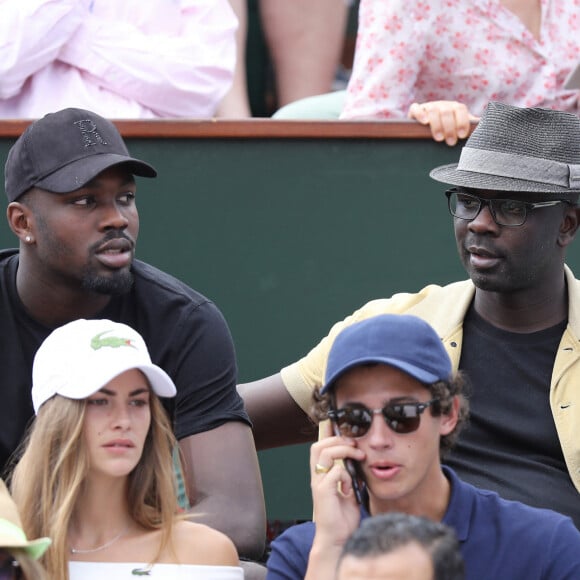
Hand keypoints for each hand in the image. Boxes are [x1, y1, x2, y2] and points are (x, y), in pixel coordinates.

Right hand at [309, 421, 364, 546]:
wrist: (337, 540)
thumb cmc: (343, 519)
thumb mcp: (349, 493)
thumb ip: (349, 477)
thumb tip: (357, 463)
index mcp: (322, 475)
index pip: (320, 447)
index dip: (329, 435)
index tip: (345, 433)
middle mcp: (317, 477)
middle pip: (318, 446)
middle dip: (337, 439)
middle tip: (354, 444)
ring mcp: (318, 484)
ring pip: (324, 453)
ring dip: (343, 451)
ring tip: (357, 455)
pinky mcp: (323, 492)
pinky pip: (335, 472)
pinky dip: (346, 475)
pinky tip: (350, 487)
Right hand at [408, 101, 478, 145]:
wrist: (429, 128)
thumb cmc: (449, 132)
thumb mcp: (461, 130)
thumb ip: (472, 129)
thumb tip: (488, 131)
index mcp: (455, 109)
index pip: (461, 110)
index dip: (462, 122)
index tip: (462, 135)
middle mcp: (443, 106)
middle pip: (447, 112)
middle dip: (449, 128)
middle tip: (450, 142)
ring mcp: (429, 107)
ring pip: (433, 110)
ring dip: (437, 124)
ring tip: (439, 138)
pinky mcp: (416, 111)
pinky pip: (416, 108)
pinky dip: (420, 114)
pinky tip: (424, 122)